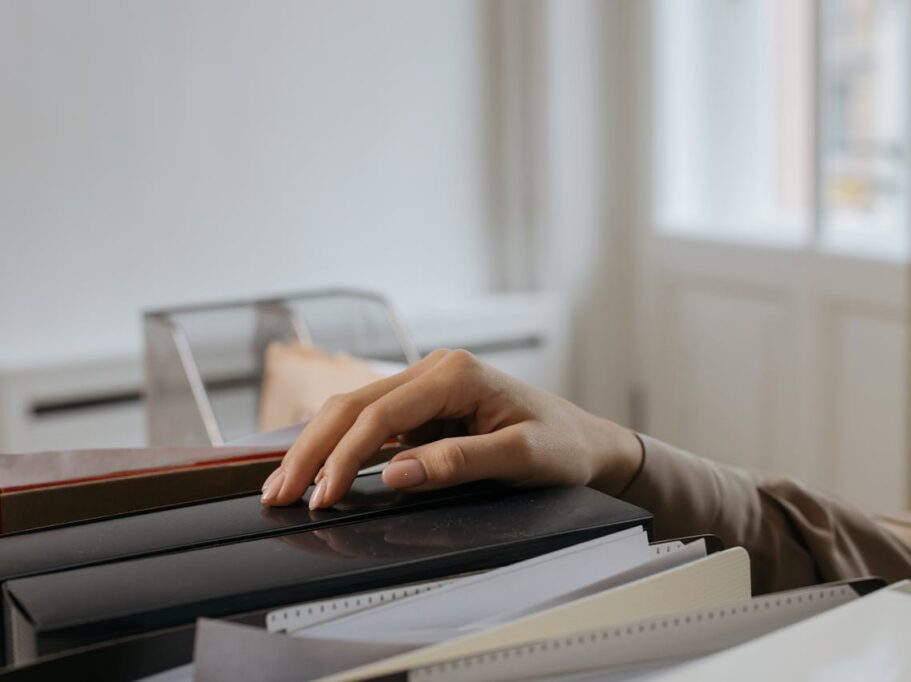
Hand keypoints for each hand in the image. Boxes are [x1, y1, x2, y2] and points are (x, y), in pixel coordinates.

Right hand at [260, 349, 642, 509]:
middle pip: (354, 405)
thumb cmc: (563, 445)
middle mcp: (435, 371)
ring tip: (284, 485)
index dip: (344, 456)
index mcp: (456, 373)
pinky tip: (317, 470)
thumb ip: (457, 462)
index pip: (381, 413)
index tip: (323, 496)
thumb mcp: (520, 457)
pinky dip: (340, 448)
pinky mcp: (425, 409)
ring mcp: (427, 388)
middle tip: (280, 492)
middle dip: (312, 449)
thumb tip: (393, 474)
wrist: (587, 443)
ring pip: (355, 411)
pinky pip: (372, 424)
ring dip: (318, 447)